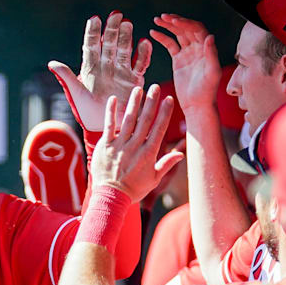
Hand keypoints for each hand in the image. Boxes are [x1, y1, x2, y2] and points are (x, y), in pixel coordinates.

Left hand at [48, 12, 151, 130]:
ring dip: (126, 37)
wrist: (106, 127)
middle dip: (112, 29)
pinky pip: (140, 64)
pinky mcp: (134, 80)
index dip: (93, 32)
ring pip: (125, 49)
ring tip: (128, 24)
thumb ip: (67, 77)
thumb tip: (52, 63)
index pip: (91, 45)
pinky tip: (144, 42)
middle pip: (110, 43)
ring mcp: (121, 71)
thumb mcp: (76, 94)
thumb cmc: (87, 112)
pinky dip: (143, 54)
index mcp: (90, 68)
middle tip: (116, 15)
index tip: (95, 18)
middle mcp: (106, 66)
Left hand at [90, 85, 183, 201]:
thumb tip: (181, 153)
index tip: (168, 99)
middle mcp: (135, 146)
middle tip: (155, 87)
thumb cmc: (133, 189)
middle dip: (151, 102)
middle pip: (145, 120)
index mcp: (148, 153)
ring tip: (138, 88)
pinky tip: (114, 99)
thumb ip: (166, 164)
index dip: (164, 113)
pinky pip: (108, 125)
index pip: (159, 129)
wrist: (110, 197)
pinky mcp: (105, 146)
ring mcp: (119, 145)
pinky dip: (111, 112)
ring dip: (134, 103)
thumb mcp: (154, 179)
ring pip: (128, 120)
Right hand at [150, 14, 220, 112]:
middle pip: (186, 28)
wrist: (197, 105)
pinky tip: (153, 32)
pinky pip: (170, 45)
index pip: (197, 29)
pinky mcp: (178, 60)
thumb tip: (210, 36)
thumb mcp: (212, 73)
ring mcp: (188, 53)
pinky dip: (162, 37)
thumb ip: (212, 54)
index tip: (174, 21)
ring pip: (177, 34)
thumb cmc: (207, 91)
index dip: (186, 23)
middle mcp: (198, 48)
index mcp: (207, 48)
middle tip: (163, 17)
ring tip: (156, 20)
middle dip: (175, 21)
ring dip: (167, 26)